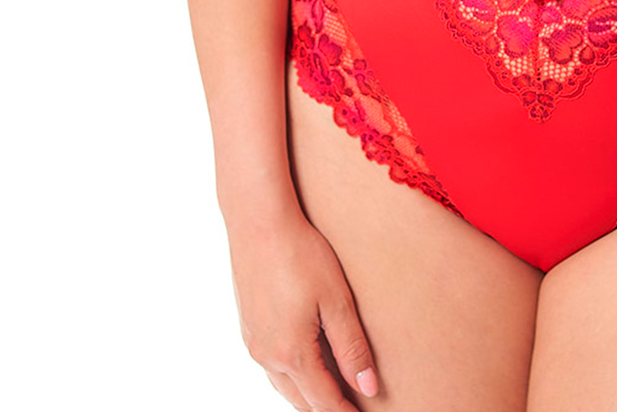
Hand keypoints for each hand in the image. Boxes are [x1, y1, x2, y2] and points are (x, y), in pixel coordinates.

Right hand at [227, 205, 379, 409]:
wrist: (259, 223)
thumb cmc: (301, 254)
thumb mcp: (336, 300)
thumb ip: (351, 347)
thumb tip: (368, 387)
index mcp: (291, 354)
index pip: (324, 402)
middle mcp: (267, 357)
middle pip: (301, 401)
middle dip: (326, 408)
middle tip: (351, 407)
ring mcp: (253, 343)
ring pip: (284, 385)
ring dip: (308, 394)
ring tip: (334, 392)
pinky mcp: (248, 327)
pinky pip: (272, 366)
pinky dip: (292, 375)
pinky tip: (306, 363)